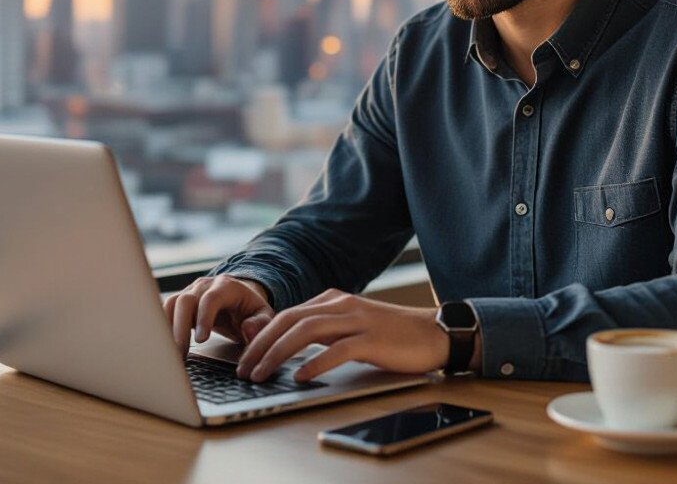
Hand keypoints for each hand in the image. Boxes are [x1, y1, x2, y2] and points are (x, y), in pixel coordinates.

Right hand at [163, 275, 274, 356]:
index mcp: (228, 287)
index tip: (201, 340)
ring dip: (167, 328)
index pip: (211, 298)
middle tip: (180, 353)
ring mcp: (191, 292)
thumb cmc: (251, 310)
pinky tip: (164, 345)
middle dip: (180, 327)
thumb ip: (260, 323)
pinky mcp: (181, 303)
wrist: (240, 301)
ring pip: (172, 303)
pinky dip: (163, 326)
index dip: (204, 317)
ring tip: (171, 353)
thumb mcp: (264, 316)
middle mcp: (205, 286)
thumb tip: (248, 330)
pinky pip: (166, 310)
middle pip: (186, 299)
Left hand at [234, 289, 449, 382]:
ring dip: (278, 353)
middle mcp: (341, 305)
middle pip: (290, 320)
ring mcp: (357, 320)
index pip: (287, 314)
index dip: (262, 335)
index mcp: (333, 300)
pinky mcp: (372, 339)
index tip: (245, 356)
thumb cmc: (391, 335)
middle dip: (261, 344)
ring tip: (262, 373)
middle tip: (244, 368)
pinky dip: (315, 363)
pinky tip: (301, 377)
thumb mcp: (351, 327)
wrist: (433, 332)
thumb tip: (286, 345)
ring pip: (306, 331)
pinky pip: (337, 349)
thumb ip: (322, 331)